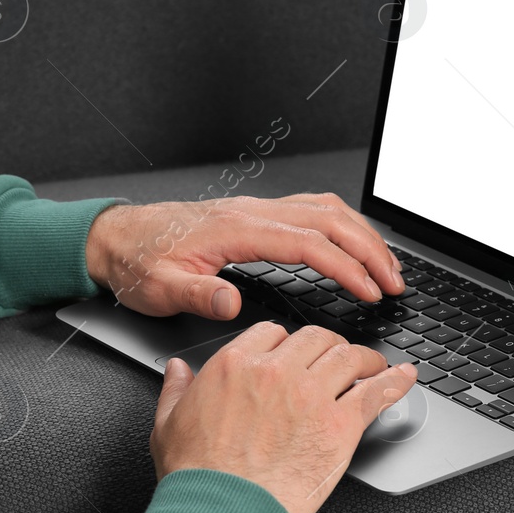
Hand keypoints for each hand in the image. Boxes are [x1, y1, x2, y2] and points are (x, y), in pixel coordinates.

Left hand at [84, 192, 405, 317]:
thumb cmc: (139, 263)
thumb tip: (230, 303)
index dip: (346, 267)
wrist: (117, 238)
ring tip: (387, 266)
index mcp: (236, 229)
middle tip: (396, 282)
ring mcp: (255, 209)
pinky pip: (309, 209)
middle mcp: (251, 212)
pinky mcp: (254, 214)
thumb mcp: (160, 289)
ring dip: (361, 234)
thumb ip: (197, 295)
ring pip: (324, 209)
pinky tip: (352, 242)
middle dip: (369, 250)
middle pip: (328, 220)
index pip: (308, 243)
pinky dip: (341, 224)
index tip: (371, 290)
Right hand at [149, 321, 417, 512]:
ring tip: (373, 365)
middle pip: (317, 338)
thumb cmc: (197, 475)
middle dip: (328, 345)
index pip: (273, 332)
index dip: (287, 343)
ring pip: (349, 357)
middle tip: (336, 357)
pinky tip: (404, 377)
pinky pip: (376, 393)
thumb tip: (177, 370)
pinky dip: (395, 381)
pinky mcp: (340, 425)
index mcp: (237, 364)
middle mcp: (278, 371)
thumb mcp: (168, 423)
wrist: (220, 511)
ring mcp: (312, 395)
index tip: (294, 354)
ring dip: (364, 359)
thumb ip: (176, 389)